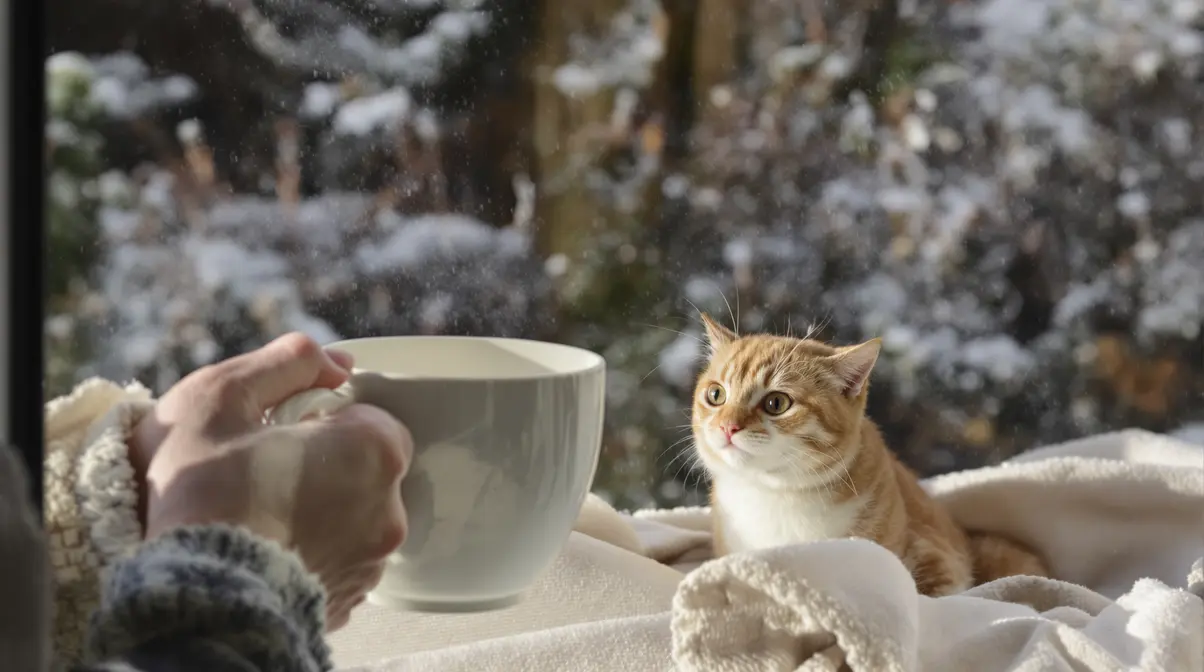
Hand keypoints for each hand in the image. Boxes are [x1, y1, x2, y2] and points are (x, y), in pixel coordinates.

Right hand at [133, 333, 412, 629]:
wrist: (191, 593)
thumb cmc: (203, 490)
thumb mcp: (225, 395)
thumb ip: (288, 362)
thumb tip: (336, 363)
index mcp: (374, 450)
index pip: (369, 420)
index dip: (324, 421)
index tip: (282, 434)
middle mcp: (388, 509)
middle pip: (363, 470)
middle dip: (323, 465)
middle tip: (264, 472)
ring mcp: (371, 563)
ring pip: (350, 520)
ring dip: (318, 512)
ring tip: (259, 516)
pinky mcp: (347, 603)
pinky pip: (334, 563)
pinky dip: (308, 554)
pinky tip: (265, 552)